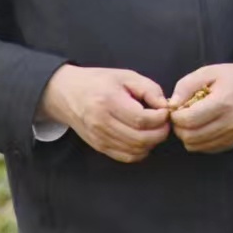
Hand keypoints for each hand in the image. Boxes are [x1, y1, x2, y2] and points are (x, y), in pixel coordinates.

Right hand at [38, 65, 171, 163]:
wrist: (66, 93)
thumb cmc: (98, 81)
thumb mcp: (125, 76)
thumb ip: (149, 89)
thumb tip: (166, 106)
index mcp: (109, 102)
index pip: (141, 119)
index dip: (160, 118)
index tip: (166, 111)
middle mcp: (102, 123)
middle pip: (140, 139)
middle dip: (161, 132)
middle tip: (165, 122)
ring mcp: (99, 138)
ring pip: (135, 150)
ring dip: (152, 142)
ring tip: (155, 129)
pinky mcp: (99, 147)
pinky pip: (126, 157)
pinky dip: (141, 151)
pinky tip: (144, 139)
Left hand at [167, 63, 232, 153]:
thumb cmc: (232, 77)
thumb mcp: (208, 72)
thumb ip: (186, 86)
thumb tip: (172, 105)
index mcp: (223, 103)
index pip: (189, 120)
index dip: (176, 116)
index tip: (176, 109)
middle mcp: (229, 122)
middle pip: (190, 136)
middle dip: (179, 127)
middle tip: (181, 116)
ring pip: (196, 146)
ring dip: (187, 135)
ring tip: (191, 121)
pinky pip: (206, 149)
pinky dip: (198, 141)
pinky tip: (201, 127)